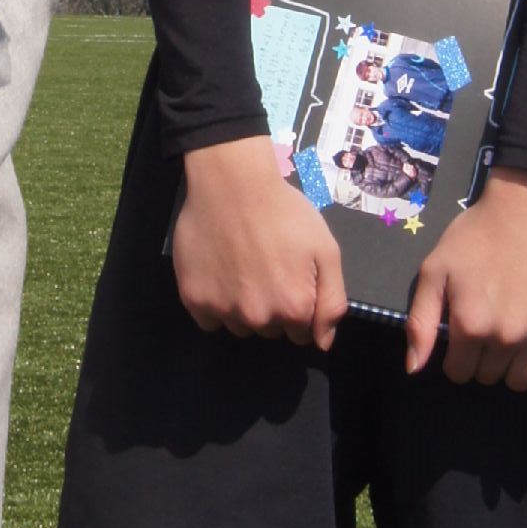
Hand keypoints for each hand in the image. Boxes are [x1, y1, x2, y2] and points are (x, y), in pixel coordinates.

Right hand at [172, 137, 347, 348]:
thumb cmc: (284, 213)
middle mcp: (257, 318)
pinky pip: (209, 320)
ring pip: (240, 327)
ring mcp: (223, 310)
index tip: (291, 278)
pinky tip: (220, 273)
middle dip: (272, 307)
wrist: (232, 184)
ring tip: (242, 268)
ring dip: (243, 308)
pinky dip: (216, 303)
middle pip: (269, 330)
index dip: (298, 306)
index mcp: (293, 308)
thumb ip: (332, 302)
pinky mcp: (194, 299)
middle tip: (266, 268)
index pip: (301, 333)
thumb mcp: (326, 250)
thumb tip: (322, 343)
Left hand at [405, 167, 526, 386]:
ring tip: (513, 339)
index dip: (458, 357)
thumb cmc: (477, 235)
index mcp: (469, 325)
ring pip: (521, 382)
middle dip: (483, 360)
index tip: (465, 335)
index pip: (458, 373)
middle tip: (490, 328)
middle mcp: (504, 337)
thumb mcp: (435, 270)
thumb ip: (420, 322)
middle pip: (489, 377)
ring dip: (513, 368)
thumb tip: (414, 370)